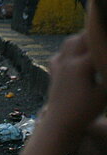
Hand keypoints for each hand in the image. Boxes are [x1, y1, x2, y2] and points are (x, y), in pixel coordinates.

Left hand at [42, 33, 106, 147]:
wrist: (61, 122)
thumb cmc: (86, 110)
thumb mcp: (104, 93)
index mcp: (80, 66)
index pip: (98, 46)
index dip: (106, 41)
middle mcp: (67, 61)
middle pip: (82, 38)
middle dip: (94, 34)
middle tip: (104, 32)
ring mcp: (59, 64)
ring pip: (69, 43)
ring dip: (81, 39)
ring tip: (93, 40)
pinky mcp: (54, 70)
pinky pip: (60, 54)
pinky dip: (69, 51)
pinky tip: (76, 55)